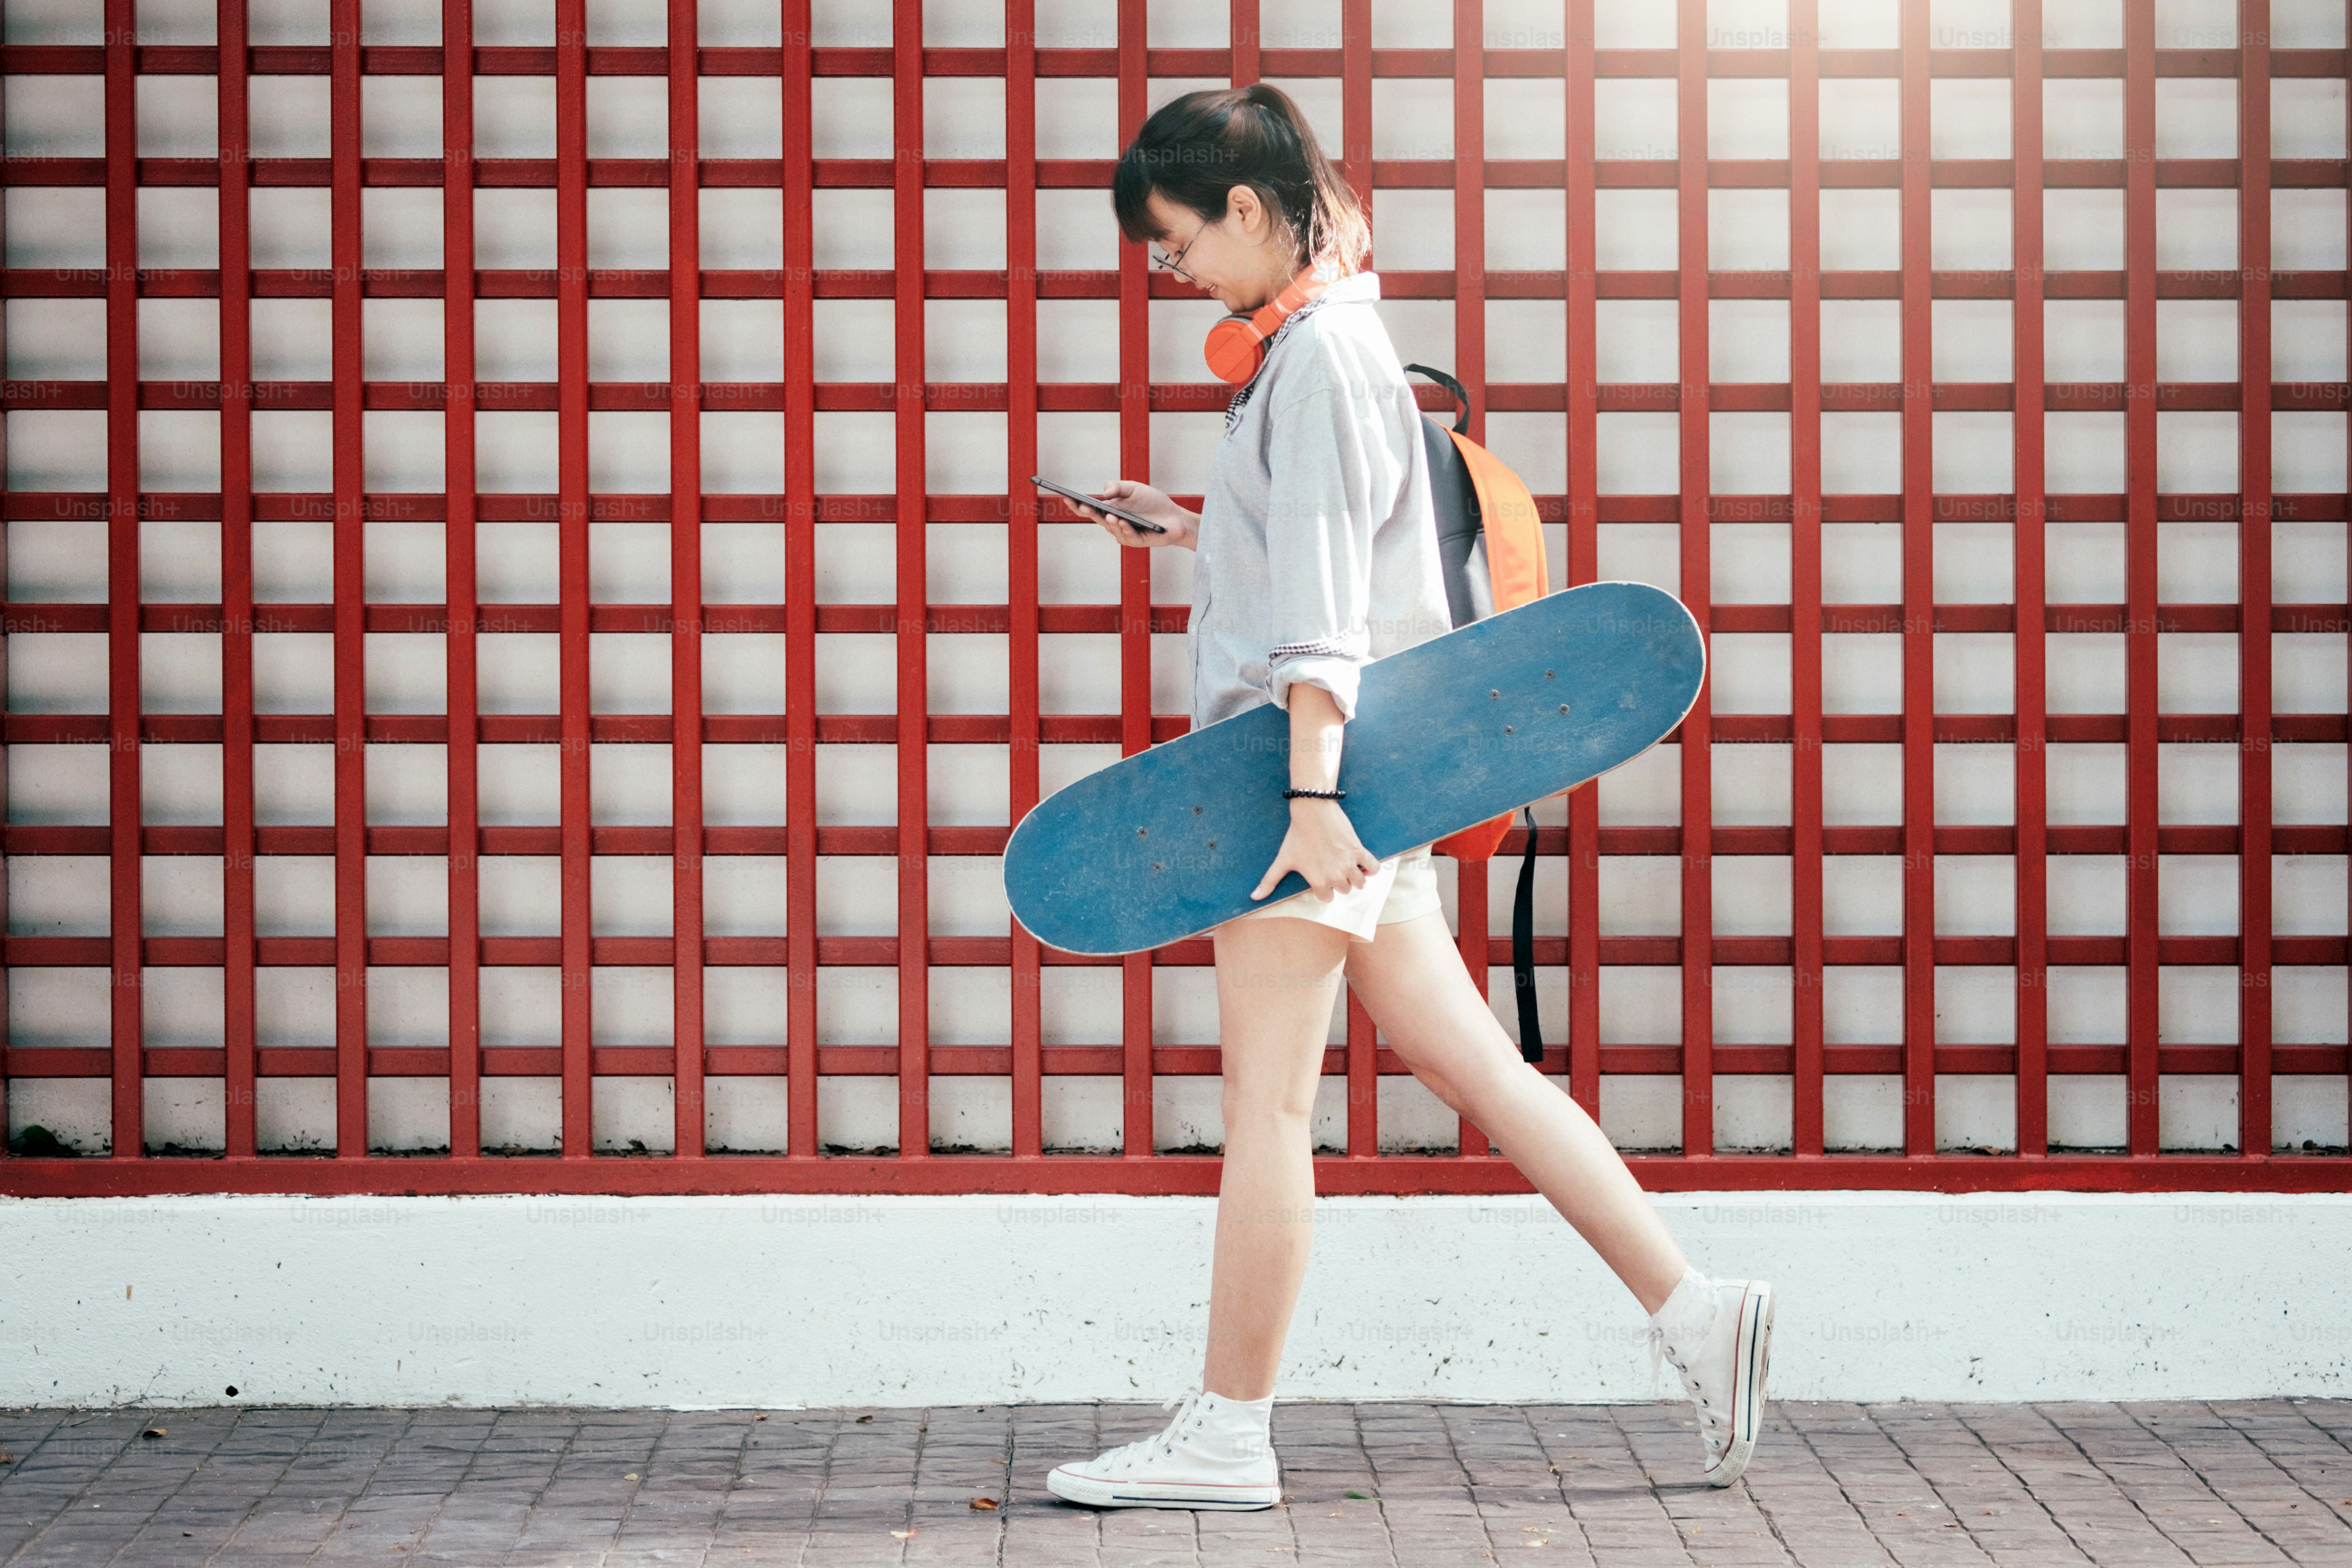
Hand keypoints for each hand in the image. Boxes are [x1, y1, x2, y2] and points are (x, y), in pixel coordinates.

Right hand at [1050, 479, 1197, 550]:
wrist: (1174, 516)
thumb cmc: (1153, 502)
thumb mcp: (1134, 488)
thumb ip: (1118, 487)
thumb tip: (1104, 492)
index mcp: (1109, 509)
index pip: (1089, 508)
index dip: (1076, 504)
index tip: (1065, 496)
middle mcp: (1113, 522)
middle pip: (1095, 518)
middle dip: (1087, 512)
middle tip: (1081, 505)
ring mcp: (1123, 533)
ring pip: (1111, 527)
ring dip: (1110, 520)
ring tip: (1110, 514)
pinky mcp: (1136, 541)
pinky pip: (1127, 535)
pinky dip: (1124, 528)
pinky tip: (1122, 521)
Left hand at [1251, 799, 1381, 902]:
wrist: (1312, 812)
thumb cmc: (1296, 836)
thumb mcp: (1283, 860)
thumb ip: (1270, 881)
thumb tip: (1254, 897)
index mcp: (1319, 882)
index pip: (1327, 897)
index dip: (1324, 888)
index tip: (1321, 876)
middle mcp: (1336, 876)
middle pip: (1344, 890)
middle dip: (1339, 882)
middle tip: (1332, 867)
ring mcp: (1349, 864)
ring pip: (1360, 883)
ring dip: (1356, 878)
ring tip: (1347, 867)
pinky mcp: (1359, 851)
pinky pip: (1374, 867)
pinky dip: (1372, 868)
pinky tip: (1363, 863)